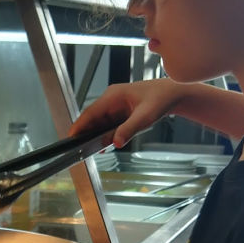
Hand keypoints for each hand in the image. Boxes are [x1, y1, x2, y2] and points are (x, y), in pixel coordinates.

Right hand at [70, 78, 184, 148]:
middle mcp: (111, 99)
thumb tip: (115, 142)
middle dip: (86, 133)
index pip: (91, 111)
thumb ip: (129, 130)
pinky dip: (105, 134)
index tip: (71, 137)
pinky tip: (106, 144)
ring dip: (97, 135)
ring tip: (93, 148)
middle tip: (80, 148)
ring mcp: (114, 105)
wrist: (172, 94)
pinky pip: (107, 124)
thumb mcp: (145, 117)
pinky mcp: (119, 112)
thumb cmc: (160, 99)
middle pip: (92, 118)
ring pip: (99, 122)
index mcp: (113, 95)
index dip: (79, 125)